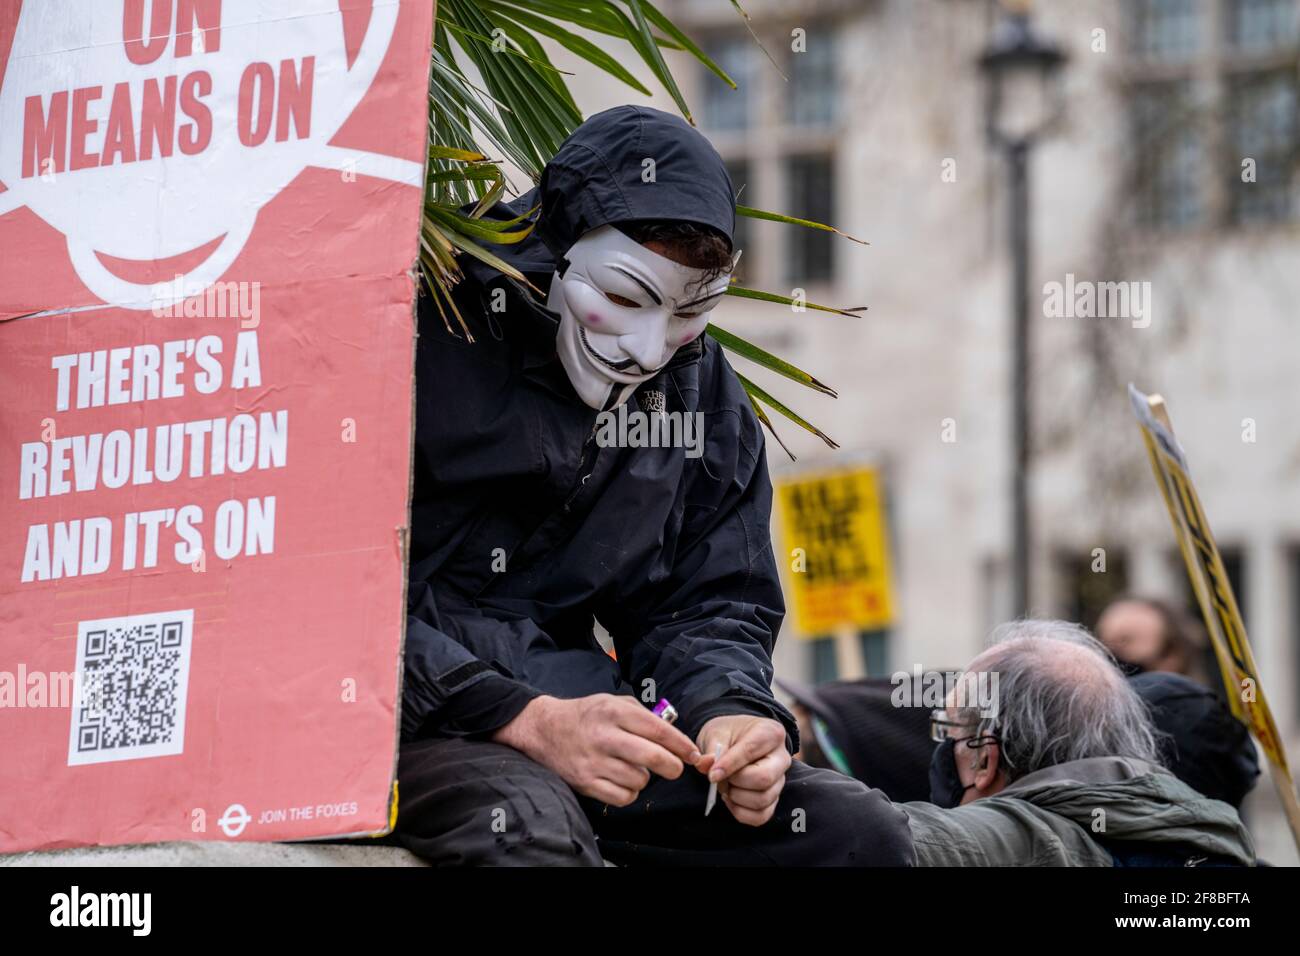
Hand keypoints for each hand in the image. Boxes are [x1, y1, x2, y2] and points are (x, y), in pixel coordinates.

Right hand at [491, 694, 700, 806]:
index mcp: (613, 712)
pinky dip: (630, 792)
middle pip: (653, 757)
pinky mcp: (585, 783)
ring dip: (645, 778)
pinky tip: (623, 780)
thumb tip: (674, 735)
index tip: (693, 754)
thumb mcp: (613, 702)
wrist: (544, 729)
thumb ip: (643, 714)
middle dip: (673, 766)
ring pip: (640, 780)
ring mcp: (593, 762)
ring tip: (634, 768)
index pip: (658, 731)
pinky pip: (623, 797)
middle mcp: (604, 736)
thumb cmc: (586, 715)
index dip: (681, 744)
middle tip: (674, 768)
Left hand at [696, 714, 790, 825]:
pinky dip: (741, 812)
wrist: (735, 741)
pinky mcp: (774, 798)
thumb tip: (706, 766)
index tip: (712, 775)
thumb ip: (712, 751)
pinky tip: (730, 799)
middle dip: (735, 782)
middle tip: (720, 777)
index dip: (729, 766)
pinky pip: (761, 815)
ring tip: (725, 786)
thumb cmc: (728, 735)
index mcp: (770, 734)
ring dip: (736, 798)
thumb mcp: (716, 734)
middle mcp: (781, 758)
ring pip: (762, 800)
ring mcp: (780, 780)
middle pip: (763, 779)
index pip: (750, 752)